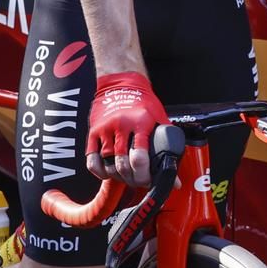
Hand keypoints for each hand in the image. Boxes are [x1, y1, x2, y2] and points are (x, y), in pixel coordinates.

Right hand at [87, 71, 165, 187]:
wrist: (121, 86)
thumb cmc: (143, 104)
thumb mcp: (159, 120)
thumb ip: (168, 146)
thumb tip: (174, 177)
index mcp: (141, 122)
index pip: (139, 157)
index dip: (143, 176)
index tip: (147, 180)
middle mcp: (122, 125)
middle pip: (123, 165)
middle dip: (132, 179)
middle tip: (138, 181)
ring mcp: (106, 129)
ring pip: (109, 165)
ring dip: (119, 176)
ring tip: (127, 177)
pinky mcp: (94, 132)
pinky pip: (92, 161)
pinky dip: (100, 172)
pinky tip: (108, 173)